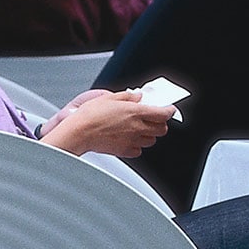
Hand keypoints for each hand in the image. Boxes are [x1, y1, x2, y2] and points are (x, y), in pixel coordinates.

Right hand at [41, 90, 174, 157]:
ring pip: (151, 141)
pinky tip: (129, 139)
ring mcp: (132, 141)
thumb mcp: (110, 98)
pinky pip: (138, 150)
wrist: (79, 132)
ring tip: (140, 128)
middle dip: (161, 123)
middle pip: (161, 129)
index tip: (169, 109)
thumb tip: (138, 96)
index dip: (169, 111)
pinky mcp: (124, 151)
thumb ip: (128, 97)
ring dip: (150, 134)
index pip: (163, 114)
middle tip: (154, 118)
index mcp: (136, 112)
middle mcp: (137, 128)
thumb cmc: (91, 115)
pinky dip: (137, 145)